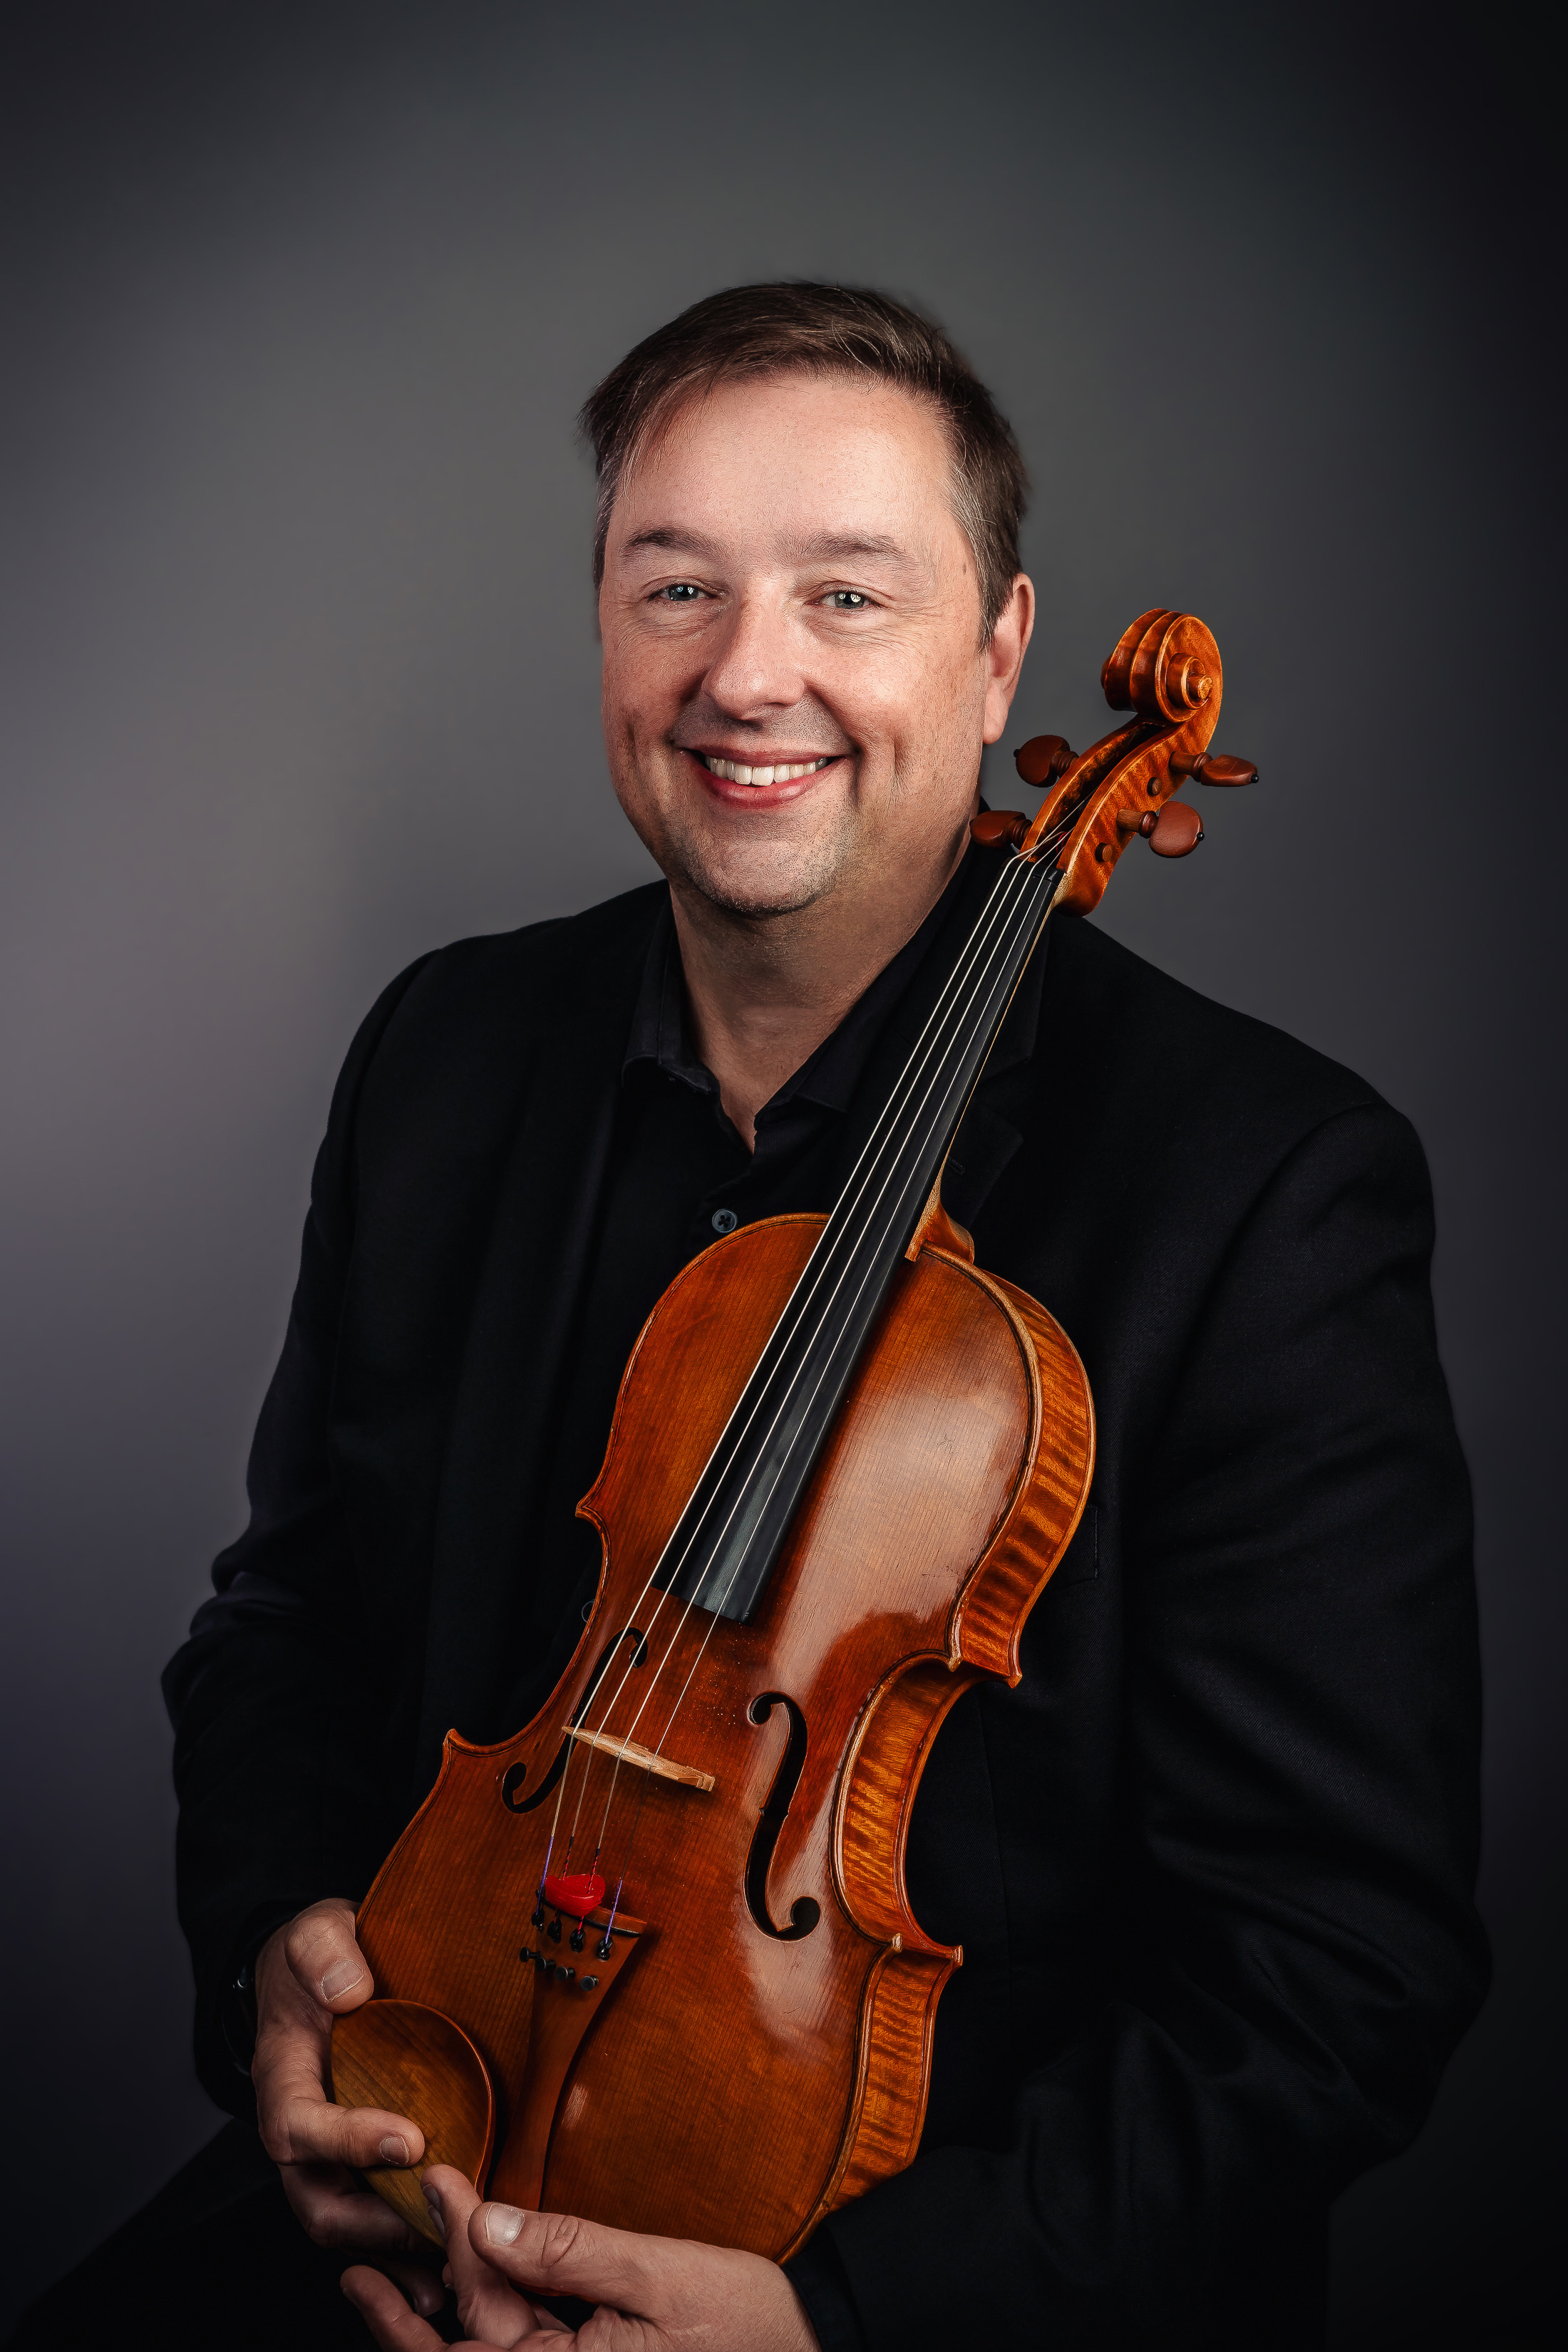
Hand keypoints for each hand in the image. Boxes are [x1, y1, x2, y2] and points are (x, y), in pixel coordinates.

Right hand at [254, 1897, 443, 2317]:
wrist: (314, 1971)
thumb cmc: (314, 1957)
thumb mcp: (316, 1932)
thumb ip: (325, 1952)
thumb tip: (349, 1988)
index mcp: (281, 2079)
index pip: (298, 2129)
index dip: (348, 2142)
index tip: (411, 2140)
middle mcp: (299, 2131)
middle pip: (318, 2203)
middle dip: (376, 2223)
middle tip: (439, 2219)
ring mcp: (326, 2156)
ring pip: (348, 2224)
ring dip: (396, 2249)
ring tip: (453, 2258)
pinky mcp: (358, 2164)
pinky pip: (374, 2217)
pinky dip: (406, 2246)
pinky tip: (449, 2259)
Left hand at [342, 2165, 819, 2349]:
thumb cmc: (745, 2324)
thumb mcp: (660, 2275)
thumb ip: (569, 2251)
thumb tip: (489, 2221)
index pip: (482, 2316)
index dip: (453, 2246)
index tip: (436, 2184)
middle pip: (467, 2351)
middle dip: (415, 2301)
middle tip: (360, 2261)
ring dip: (431, 2326)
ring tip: (377, 2288)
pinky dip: (481, 2331)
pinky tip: (456, 2302)